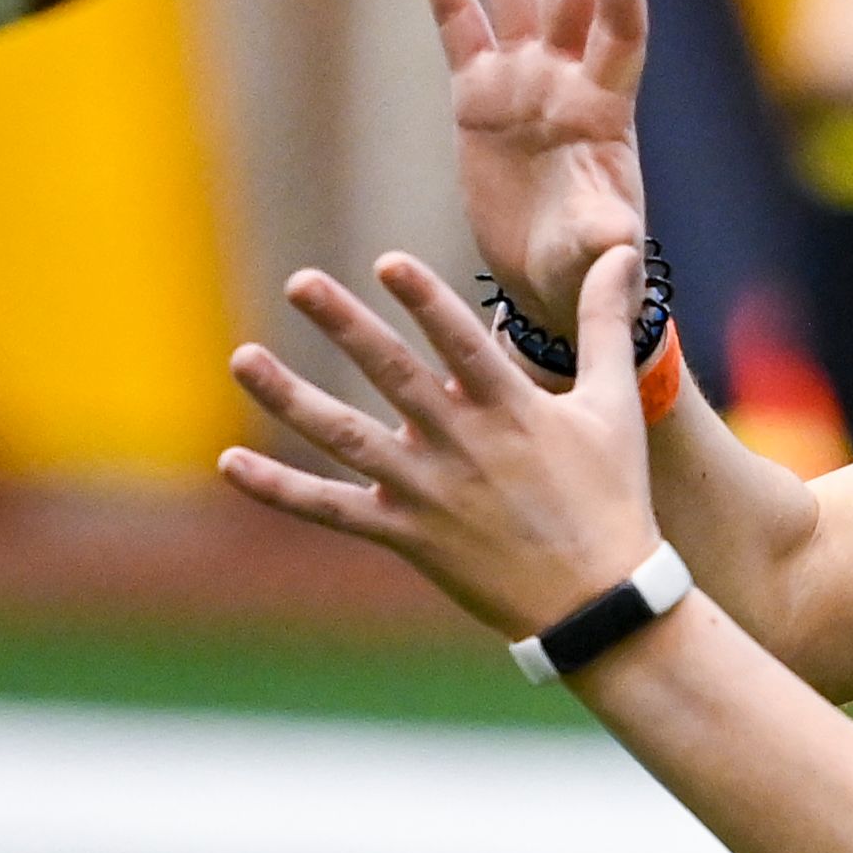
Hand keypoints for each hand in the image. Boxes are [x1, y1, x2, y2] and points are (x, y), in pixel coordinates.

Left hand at [219, 242, 664, 638]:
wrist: (597, 603)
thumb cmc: (610, 496)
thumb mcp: (614, 405)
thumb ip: (606, 324)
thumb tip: (623, 250)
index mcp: (512, 410)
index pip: (461, 344)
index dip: (425, 302)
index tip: (387, 263)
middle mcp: (462, 446)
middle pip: (394, 377)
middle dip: (346, 327)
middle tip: (302, 283)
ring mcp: (427, 492)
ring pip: (347, 438)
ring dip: (291, 398)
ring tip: (242, 358)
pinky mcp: (405, 534)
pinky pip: (331, 510)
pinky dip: (279, 490)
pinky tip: (230, 464)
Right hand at [422, 0, 647, 332]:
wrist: (550, 282)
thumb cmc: (586, 271)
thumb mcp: (597, 261)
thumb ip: (605, 244)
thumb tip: (617, 243)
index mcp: (608, 108)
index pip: (620, 29)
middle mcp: (568, 78)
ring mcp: (522, 79)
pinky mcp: (477, 94)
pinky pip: (458, 22)